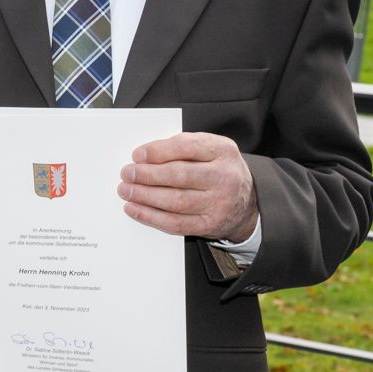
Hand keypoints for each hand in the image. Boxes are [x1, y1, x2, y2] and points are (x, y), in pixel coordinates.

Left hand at [120, 133, 257, 242]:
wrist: (246, 203)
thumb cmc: (219, 171)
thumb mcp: (210, 150)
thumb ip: (182, 147)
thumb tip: (144, 156)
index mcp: (223, 151)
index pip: (187, 147)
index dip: (158, 151)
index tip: (137, 155)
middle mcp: (224, 177)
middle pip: (179, 175)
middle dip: (147, 175)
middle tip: (127, 173)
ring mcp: (219, 203)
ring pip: (175, 201)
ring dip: (144, 196)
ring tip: (126, 190)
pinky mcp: (210, 224)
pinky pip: (176, 223)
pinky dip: (150, 217)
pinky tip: (134, 209)